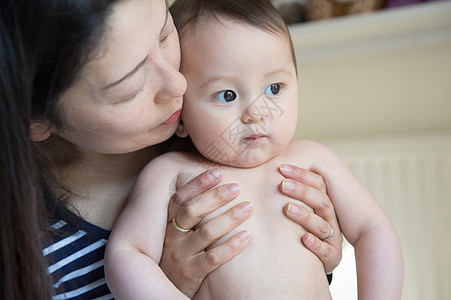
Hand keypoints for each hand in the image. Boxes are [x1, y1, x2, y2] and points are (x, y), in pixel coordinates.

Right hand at [160, 169, 252, 297]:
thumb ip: (189, 214)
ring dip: (230, 217)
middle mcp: (172, 238)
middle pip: (193, 211)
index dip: (198, 183)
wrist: (164, 291)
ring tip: (248, 207)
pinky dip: (232, 246)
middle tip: (236, 187)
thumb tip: (206, 184)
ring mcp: (180, 256)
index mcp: (168, 225)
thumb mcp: (177, 235)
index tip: (218, 172)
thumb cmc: (179, 255)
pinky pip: (214, 258)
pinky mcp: (191, 274)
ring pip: (207, 232)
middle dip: (216, 197)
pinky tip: (247, 236)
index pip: (180, 199)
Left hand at [279, 164, 342, 273]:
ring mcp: (332, 238)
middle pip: (321, 201)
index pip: (318, 184)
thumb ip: (291, 191)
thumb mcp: (303, 208)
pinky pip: (326, 251)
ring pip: (321, 225)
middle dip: (302, 191)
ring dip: (304, 216)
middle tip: (282, 184)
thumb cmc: (304, 229)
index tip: (281, 168)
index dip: (301, 175)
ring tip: (287, 208)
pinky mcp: (332, 257)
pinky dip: (315, 244)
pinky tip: (304, 238)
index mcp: (324, 204)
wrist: (323, 260)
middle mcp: (330, 219)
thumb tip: (271, 165)